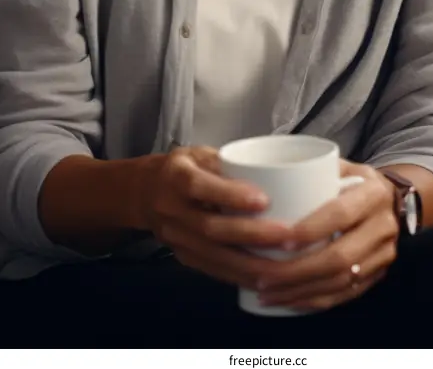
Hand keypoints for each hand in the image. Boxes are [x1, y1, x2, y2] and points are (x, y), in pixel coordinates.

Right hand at [134, 146, 295, 287]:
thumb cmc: (182, 169)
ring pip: (214, 255)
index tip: (264, 199)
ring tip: (283, 264)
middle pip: (211, 228)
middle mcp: (171, 209)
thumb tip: (271, 174)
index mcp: (175, 177)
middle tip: (287, 235)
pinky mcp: (183, 257)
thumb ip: (228, 163)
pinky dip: (239, 277)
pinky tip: (263, 278)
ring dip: (251, 264)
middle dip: (252, 235)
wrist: (144, 193)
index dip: (230, 195)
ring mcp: (175, 238)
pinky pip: (213, 270)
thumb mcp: (200, 153)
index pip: (200, 186)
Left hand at [255, 161, 398, 311]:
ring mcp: (384, 255)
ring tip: (267, 294)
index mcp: (373, 194)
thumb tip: (270, 178)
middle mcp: (383, 226)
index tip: (281, 240)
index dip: (310, 230)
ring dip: (301, 291)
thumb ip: (313, 171)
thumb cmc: (353, 179)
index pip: (340, 214)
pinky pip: (346, 294)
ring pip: (341, 282)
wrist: (391, 199)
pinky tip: (289, 301)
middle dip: (298, 271)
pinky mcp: (379, 274)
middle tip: (263, 276)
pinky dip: (315, 301)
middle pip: (340, 258)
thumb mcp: (341, 165)